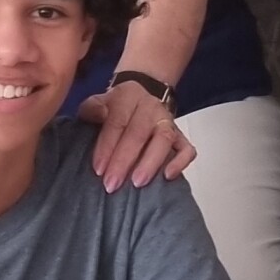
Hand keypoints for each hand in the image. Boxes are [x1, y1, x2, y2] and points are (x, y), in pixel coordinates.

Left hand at [77, 77, 195, 191]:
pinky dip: (180, 162)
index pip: (117, 121)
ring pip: (164, 140)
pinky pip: (187, 149)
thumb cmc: (114, 109)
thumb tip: (99, 114)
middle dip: (124, 161)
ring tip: (137, 182)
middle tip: (112, 183)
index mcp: (128, 96)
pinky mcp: (181, 137)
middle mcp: (151, 107)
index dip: (107, 146)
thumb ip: (92, 108)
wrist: (137, 100)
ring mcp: (168, 121)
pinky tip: (167, 176)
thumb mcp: (96, 103)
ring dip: (150, 162)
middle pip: (139, 133)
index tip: (98, 169)